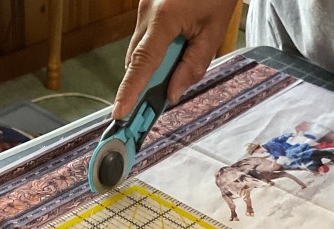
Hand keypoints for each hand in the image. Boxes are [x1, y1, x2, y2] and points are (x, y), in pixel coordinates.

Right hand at [112, 0, 238, 118]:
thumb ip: (192, 66)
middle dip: (144, 82)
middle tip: (153, 103)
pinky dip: (155, 50)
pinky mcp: (145, 6)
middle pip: (136, 60)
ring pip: (139, 49)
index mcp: (163, 18)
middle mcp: (146, 12)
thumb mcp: (213, 32)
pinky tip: (175, 45)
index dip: (129, 91)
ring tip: (179, 57)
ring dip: (153, 65)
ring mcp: (143, 7)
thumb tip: (172, 94)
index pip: (142, 62)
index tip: (120, 113)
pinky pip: (145, 37)